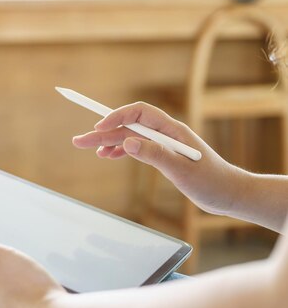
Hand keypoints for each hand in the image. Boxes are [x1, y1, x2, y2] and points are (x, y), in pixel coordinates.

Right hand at [72, 101, 247, 215]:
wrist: (228, 194)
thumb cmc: (210, 181)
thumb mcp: (181, 169)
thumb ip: (154, 154)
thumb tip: (126, 142)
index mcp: (171, 129)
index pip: (138, 113)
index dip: (116, 117)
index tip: (98, 128)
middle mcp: (165, 133)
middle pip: (128, 127)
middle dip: (103, 132)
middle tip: (79, 141)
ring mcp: (163, 144)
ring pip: (129, 137)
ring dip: (109, 142)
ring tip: (89, 148)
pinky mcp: (163, 156)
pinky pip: (136, 148)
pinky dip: (120, 151)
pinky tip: (108, 156)